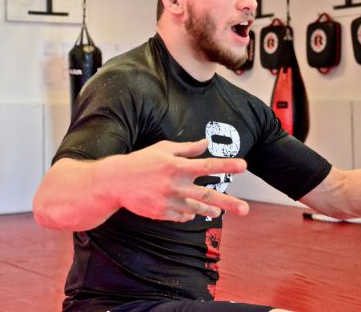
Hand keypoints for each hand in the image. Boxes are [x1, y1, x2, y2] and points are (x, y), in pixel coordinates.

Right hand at [105, 139, 249, 221]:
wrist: (115, 182)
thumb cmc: (140, 161)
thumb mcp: (163, 149)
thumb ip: (186, 148)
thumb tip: (205, 143)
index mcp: (177, 166)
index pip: (208, 165)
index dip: (227, 166)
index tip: (244, 166)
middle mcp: (175, 185)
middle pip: (208, 196)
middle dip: (229, 203)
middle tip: (245, 209)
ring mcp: (169, 202)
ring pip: (197, 210)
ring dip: (210, 211)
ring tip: (219, 212)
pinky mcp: (162, 214)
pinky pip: (182, 216)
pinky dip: (189, 214)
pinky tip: (191, 212)